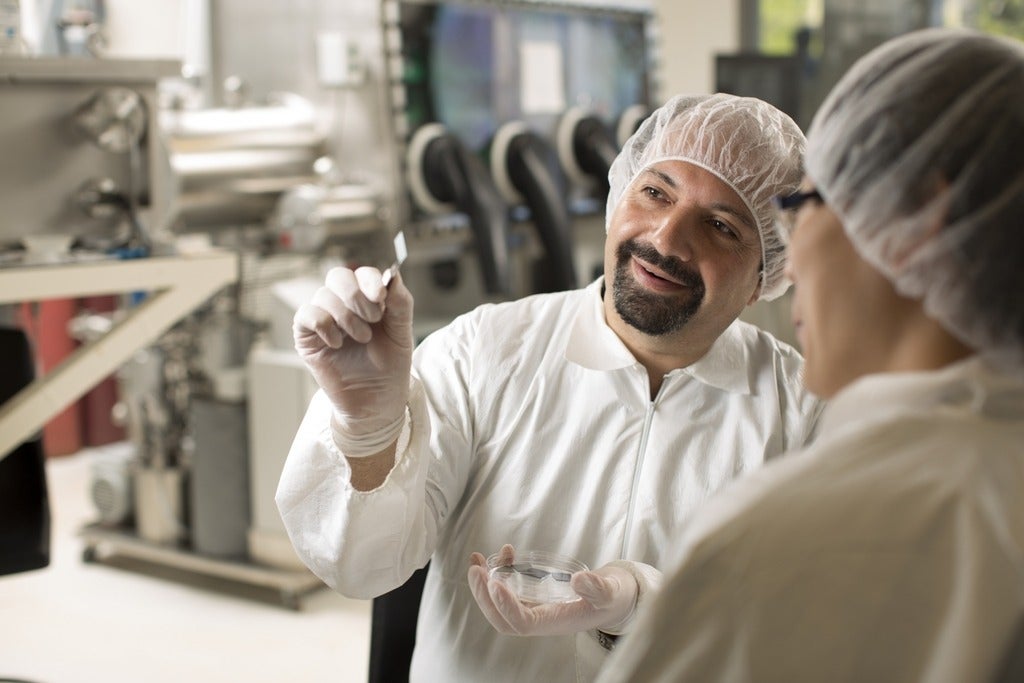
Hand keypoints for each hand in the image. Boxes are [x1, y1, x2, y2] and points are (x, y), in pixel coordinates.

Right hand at [292, 266, 414, 437]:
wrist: (376, 401)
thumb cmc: (390, 366)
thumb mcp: (401, 332)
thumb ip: (400, 303)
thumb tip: (393, 275)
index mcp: (367, 299)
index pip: (362, 274)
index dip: (370, 280)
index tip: (381, 296)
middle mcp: (343, 304)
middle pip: (338, 276)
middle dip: (356, 295)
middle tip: (373, 318)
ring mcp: (324, 318)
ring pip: (323, 295)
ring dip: (346, 316)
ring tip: (362, 339)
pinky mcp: (307, 336)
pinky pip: (306, 315)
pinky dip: (323, 324)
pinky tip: (338, 344)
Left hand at [467, 545, 638, 636]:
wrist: (615, 598)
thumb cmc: (612, 598)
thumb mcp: (611, 593)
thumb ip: (598, 588)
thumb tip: (579, 580)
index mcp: (555, 622)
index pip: (522, 623)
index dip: (506, 606)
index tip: (496, 583)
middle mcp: (541, 618)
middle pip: (502, 618)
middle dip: (484, 596)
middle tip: (474, 570)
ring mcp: (535, 607)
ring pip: (501, 605)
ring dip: (484, 585)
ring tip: (475, 560)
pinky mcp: (534, 595)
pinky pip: (510, 590)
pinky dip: (500, 572)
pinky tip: (503, 552)